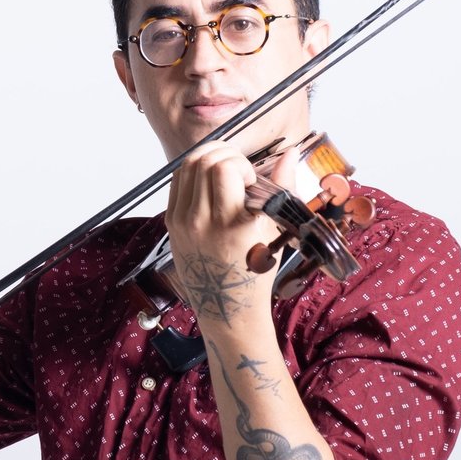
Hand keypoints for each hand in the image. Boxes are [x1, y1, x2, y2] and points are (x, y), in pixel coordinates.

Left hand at [164, 142, 280, 326]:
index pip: (224, 168)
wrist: (226, 305)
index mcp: (232, 224)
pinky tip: (209, 183)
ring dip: (208, 159)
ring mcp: (183, 222)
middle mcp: (202, 221)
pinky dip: (193, 172)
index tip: (251, 179)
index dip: (241, 163)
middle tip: (239, 169)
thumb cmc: (254, 271)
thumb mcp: (273, 230)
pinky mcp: (171, 223)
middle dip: (225, 154)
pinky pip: (177, 182)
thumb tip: (289, 154)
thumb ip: (281, 187)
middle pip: (203, 161)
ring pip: (187, 166)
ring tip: (225, 172)